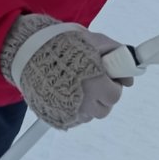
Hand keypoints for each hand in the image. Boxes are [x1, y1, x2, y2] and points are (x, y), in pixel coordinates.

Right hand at [0, 14, 131, 129]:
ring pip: (89, 115)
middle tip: (94, 80)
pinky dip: (74, 108)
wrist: (28, 51)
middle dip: (103, 95)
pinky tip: (67, 91)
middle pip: (104, 109)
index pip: (115, 95)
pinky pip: (74, 118)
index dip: (113, 85)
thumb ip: (119, 54)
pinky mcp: (56, 117)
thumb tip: (131, 73)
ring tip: (77, 84)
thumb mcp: (96, 41)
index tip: (108, 77)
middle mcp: (83, 103)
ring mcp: (68, 112)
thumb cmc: (64, 44)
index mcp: (95, 84)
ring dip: (89, 103)